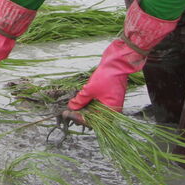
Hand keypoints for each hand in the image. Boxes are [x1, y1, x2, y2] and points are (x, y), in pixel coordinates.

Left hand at [66, 0, 177, 114]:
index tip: (67, 114)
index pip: (93, 121)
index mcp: (110, 111)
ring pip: (95, 110)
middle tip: (67, 111)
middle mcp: (112, 109)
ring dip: (84, 108)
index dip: (79, 118)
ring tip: (72, 105)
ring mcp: (111, 102)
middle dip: (81, 113)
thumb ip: (81, 100)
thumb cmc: (107, 76)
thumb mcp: (90, 89)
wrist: (116, 62)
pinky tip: (80, 99)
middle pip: (94, 117)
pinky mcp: (109, 96)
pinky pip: (97, 103)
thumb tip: (71, 108)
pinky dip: (89, 102)